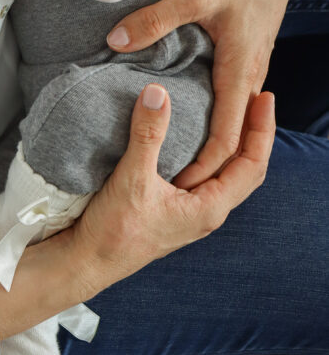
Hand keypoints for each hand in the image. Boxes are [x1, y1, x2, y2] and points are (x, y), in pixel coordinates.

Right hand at [0, 83, 275, 338]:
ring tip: (238, 112)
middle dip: (256, 133)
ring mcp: (193, 212)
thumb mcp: (132, 179)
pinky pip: (208, 177)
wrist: (89, 262)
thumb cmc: (114, 231)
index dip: (261, 129)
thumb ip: (147, 135)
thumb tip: (158, 92)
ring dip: (237, 144)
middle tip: (259, 97)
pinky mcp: (177, 209)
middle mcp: (208, 212)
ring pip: (228, 174)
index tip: (265, 97)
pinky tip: (203, 138)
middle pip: (246, 168)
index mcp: (209, 208)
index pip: (251, 164)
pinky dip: (215, 154)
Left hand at [105, 0, 295, 187]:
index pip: (225, 136)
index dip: (204, 166)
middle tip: (172, 188)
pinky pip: (230, 100)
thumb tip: (116, 40)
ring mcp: (248, 68)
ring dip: (211, 144)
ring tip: (176, 162)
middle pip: (232, 137)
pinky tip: (185, 119)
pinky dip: (214, 118)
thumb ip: (155, 19)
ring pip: (232, 119)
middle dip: (206, 166)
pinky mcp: (243, 58)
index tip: (178, 188)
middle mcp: (247, 76)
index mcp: (238, 71)